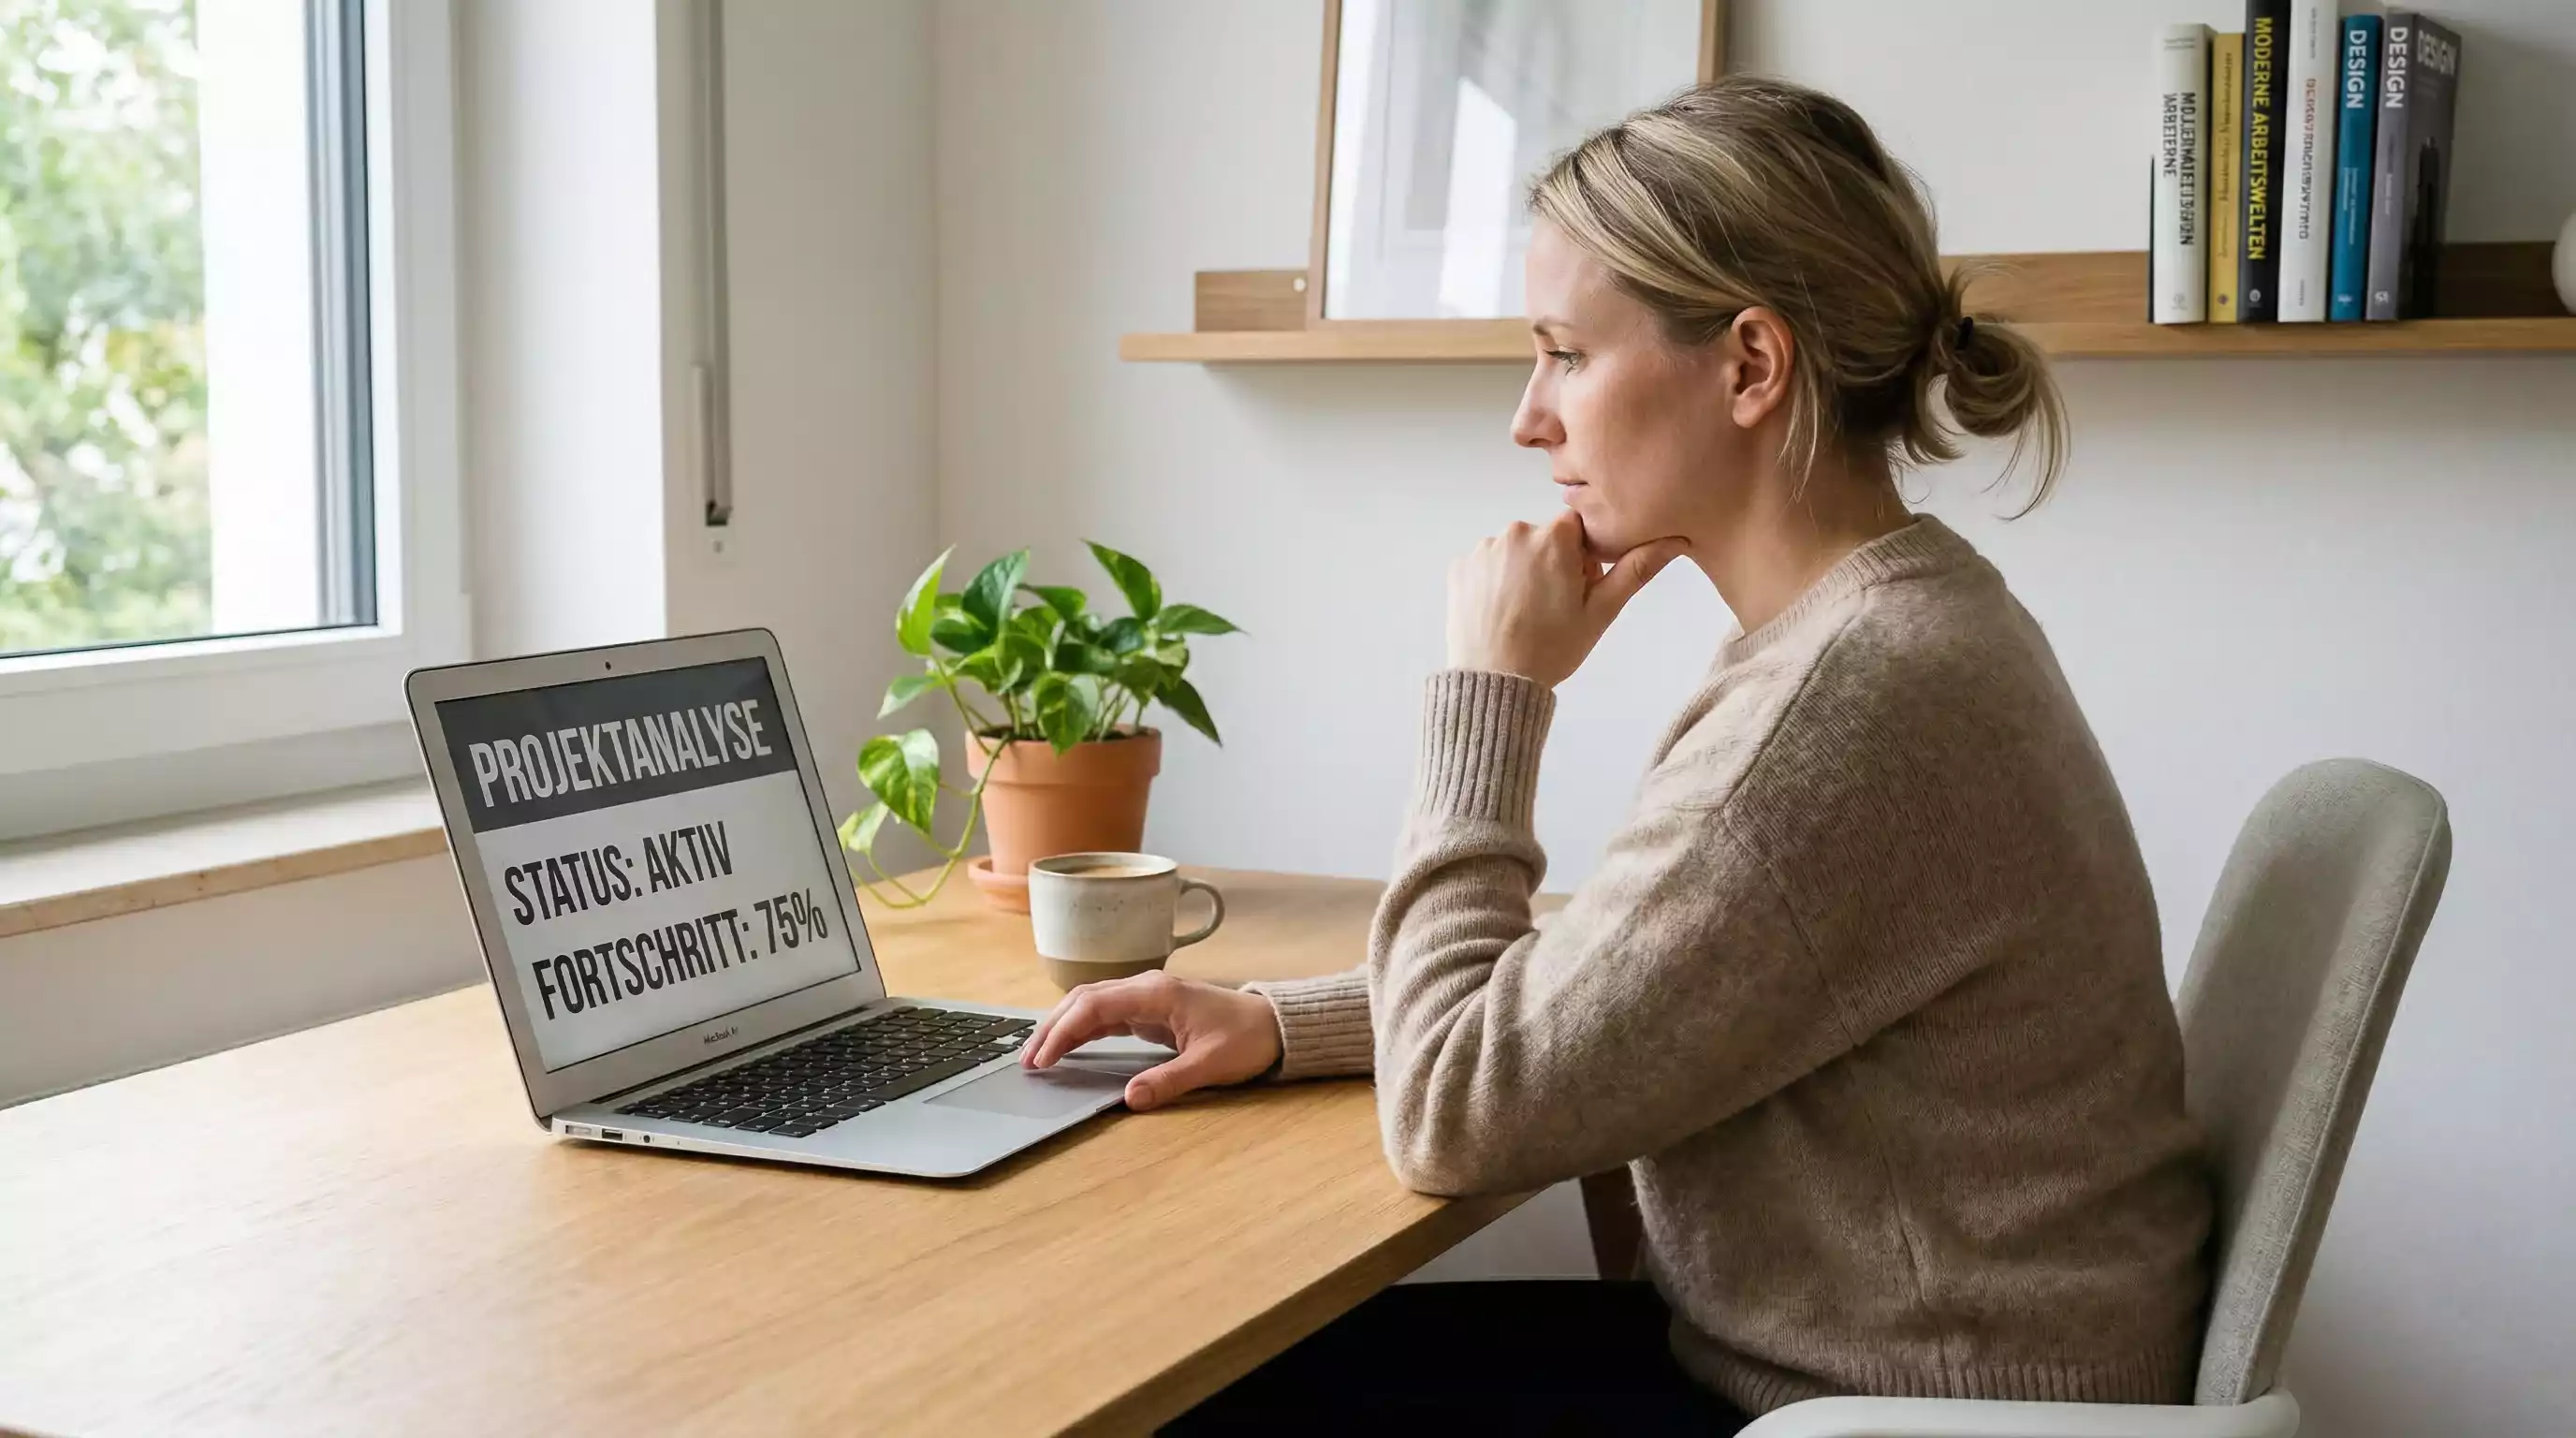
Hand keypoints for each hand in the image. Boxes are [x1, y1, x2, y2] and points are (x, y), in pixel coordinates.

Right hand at [1020, 970, 1282, 1111]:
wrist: (1273, 1025)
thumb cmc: (1245, 1040)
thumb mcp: (1210, 1065)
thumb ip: (1169, 1081)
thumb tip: (1130, 1099)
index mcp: (1155, 993)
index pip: (1094, 1006)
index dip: (1064, 1032)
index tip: (1043, 1059)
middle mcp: (1145, 987)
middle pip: (1084, 999)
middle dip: (1052, 1027)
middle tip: (1026, 1060)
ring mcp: (1146, 996)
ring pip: (1091, 1004)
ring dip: (1062, 1026)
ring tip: (1037, 1055)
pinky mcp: (1149, 1009)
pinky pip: (1105, 1014)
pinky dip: (1082, 1029)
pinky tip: (1067, 1047)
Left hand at [1445, 511, 1687, 686]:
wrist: (1494, 682)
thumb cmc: (1551, 649)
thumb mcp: (1601, 611)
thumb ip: (1636, 569)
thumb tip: (1676, 540)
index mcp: (1554, 537)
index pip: (1578, 528)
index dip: (1583, 558)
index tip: (1578, 588)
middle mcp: (1516, 532)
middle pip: (1545, 538)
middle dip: (1552, 564)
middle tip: (1552, 608)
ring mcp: (1484, 549)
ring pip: (1515, 551)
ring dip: (1523, 572)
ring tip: (1525, 614)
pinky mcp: (1460, 567)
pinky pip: (1486, 565)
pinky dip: (1495, 583)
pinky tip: (1501, 613)